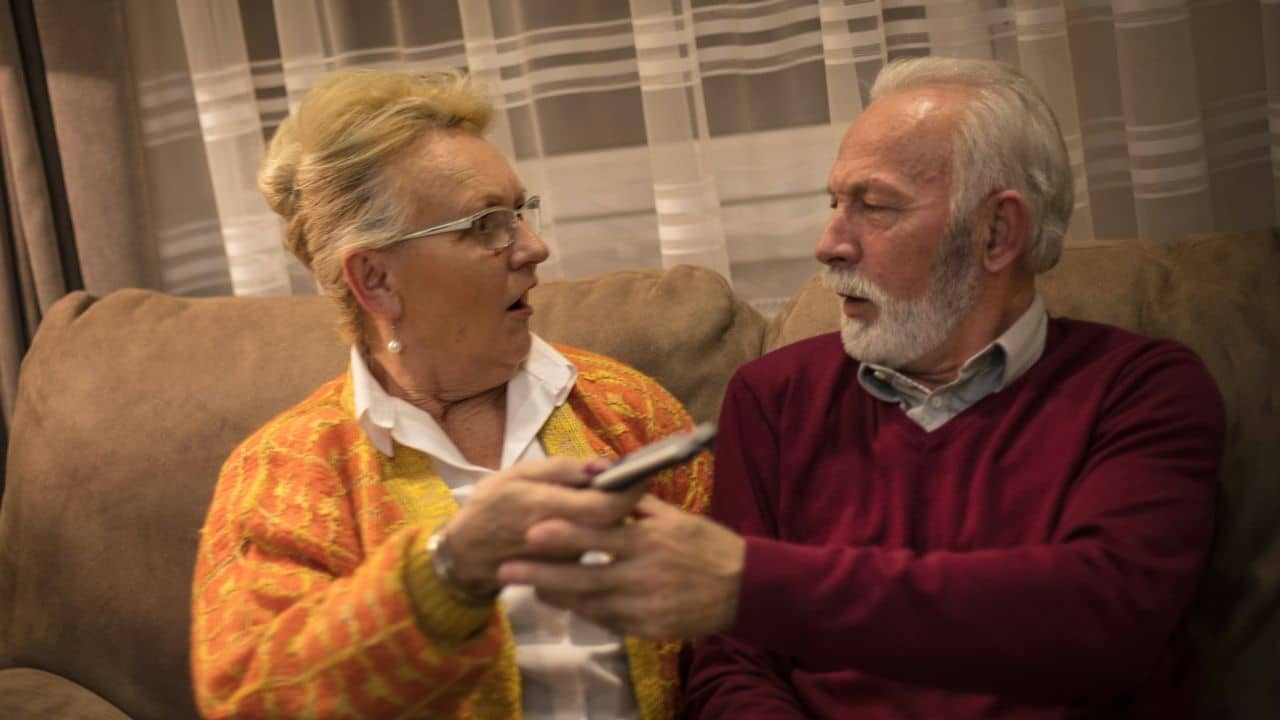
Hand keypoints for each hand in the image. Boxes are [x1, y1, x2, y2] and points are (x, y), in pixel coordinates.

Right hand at [441, 457, 645, 598]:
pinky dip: (601, 534)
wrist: (467, 556)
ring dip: (615, 519)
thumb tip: (602, 466)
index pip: (606, 506)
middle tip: (632, 485)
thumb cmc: (491, 507)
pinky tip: (594, 522)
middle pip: (614, 523)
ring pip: (605, 538)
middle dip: (628, 503)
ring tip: (611, 500)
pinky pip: (594, 549)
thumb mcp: (516, 475)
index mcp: (548, 509)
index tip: (640, 476)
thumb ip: (562, 469)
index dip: (630, 491)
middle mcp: (562, 540)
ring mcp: (567, 562)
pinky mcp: (567, 573)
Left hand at [497, 494, 745, 640]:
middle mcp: (645, 574)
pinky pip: (608, 621)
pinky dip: (586, 611)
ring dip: (557, 595)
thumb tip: (604, 485)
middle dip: (542, 573)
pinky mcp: (650, 629)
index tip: (531, 530)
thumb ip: (637, 506)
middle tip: (507, 568)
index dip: (564, 534)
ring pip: (590, 604)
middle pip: (584, 576)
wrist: (745, 588)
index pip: (599, 537)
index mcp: (650, 540)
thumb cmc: (708, 545)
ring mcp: (646, 606)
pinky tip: (567, 602)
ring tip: (531, 586)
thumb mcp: (676, 518)